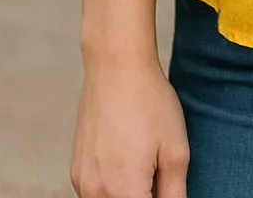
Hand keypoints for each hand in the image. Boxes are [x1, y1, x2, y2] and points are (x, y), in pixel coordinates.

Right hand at [70, 55, 189, 197]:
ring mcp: (83, 183)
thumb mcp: (175, 150)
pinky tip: (128, 159)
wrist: (116, 67)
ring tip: (145, 163)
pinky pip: (95, 193)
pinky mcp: (77, 171)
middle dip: (144, 196)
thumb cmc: (148, 102)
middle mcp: (96, 194)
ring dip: (127, 194)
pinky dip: (112, 188)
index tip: (165, 185)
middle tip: (158, 173)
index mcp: (125, 192)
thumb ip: (175, 193)